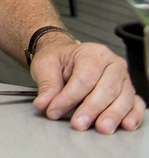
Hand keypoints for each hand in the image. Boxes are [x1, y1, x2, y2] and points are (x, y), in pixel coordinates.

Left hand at [30, 37, 144, 132]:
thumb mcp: (45, 65)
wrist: (65, 57)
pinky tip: (125, 124)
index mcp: (92, 53)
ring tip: (100, 127)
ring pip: (123, 99)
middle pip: (106, 89)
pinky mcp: (128, 92)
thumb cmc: (59, 60)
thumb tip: (44, 102)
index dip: (69, 97)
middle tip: (78, 123)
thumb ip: (46, 85)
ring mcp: (123, 79)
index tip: (54, 110)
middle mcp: (112, 64)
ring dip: (112, 115)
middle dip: (91, 109)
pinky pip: (135, 104)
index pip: (84, 78)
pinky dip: (133, 115)